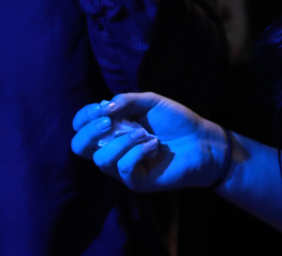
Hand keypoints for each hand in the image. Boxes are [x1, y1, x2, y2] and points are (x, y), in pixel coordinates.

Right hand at [71, 92, 229, 192]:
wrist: (202, 140)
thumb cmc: (176, 121)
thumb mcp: (150, 101)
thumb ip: (126, 101)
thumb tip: (103, 108)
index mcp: (112, 131)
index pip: (80, 127)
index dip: (84, 117)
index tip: (102, 108)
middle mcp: (112, 150)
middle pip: (79, 147)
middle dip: (90, 131)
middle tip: (109, 121)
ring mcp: (123, 168)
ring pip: (102, 160)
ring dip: (122, 142)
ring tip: (144, 133)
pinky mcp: (137, 182)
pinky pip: (124, 169)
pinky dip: (138, 153)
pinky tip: (154, 144)